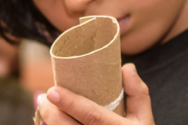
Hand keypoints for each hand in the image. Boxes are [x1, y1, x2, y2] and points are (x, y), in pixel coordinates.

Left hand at [36, 63, 153, 124]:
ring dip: (49, 122)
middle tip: (42, 98)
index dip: (71, 103)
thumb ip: (137, 93)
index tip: (53, 91)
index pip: (92, 115)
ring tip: (44, 107)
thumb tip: (126, 67)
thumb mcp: (144, 119)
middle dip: (51, 113)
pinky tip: (50, 121)